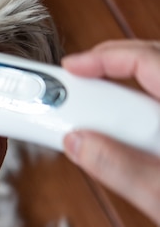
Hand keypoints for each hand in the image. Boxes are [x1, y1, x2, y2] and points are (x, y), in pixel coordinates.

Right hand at [62, 39, 159, 226]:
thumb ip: (119, 168)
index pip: (149, 61)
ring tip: (99, 111)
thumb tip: (79, 142)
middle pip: (158, 64)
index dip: (106, 58)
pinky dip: (144, 112)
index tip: (74, 66)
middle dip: (115, 66)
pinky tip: (130, 132)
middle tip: (81, 81)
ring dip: (129, 92)